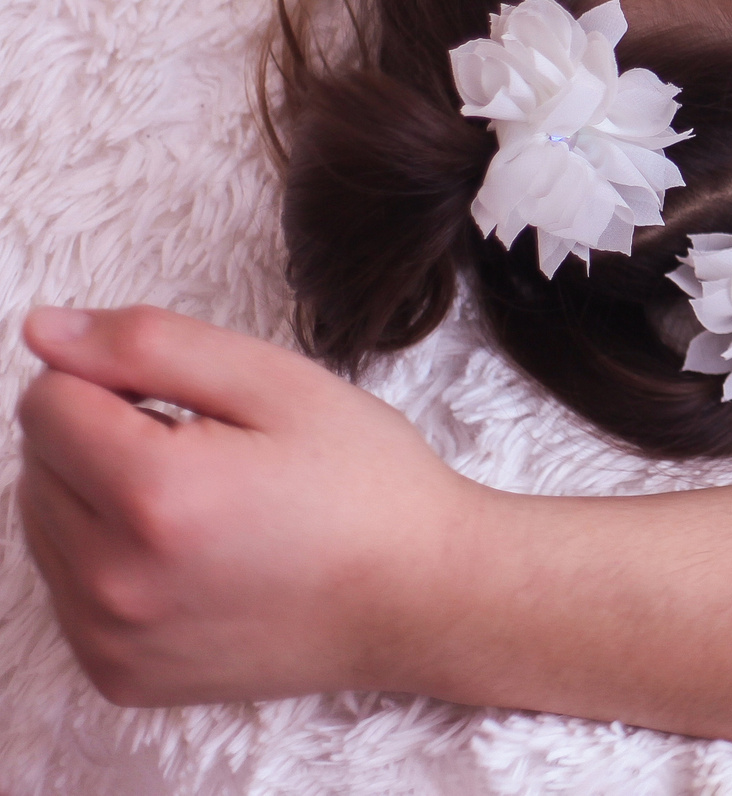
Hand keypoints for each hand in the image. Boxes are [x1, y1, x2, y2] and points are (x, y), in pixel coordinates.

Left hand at [16, 305, 481, 704]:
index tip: (188, 403)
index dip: (117, 382)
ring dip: (97, 498)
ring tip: (201, 503)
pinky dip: (109, 560)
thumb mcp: (279, 384)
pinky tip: (188, 555)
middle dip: (102, 438)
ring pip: (43, 526)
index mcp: (157, 492)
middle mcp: (114, 579)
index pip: (47, 401)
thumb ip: (151, 345)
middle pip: (35, 464)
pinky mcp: (118, 673)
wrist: (420, 599)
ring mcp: (111, 637)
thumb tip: (42, 330)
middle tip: (207, 451)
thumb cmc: (365, 486)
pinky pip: (67, 591)